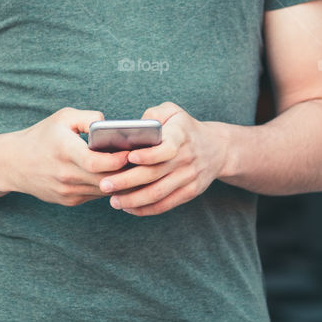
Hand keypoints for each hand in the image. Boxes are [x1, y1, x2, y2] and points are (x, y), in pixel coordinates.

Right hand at [8, 107, 133, 205]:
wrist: (14, 163)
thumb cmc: (42, 135)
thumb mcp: (64, 117)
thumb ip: (90, 118)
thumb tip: (113, 126)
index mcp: (64, 151)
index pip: (97, 163)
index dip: (118, 159)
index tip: (132, 151)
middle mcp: (66, 175)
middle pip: (105, 179)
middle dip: (126, 172)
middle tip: (145, 162)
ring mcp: (67, 192)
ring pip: (103, 190)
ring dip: (120, 182)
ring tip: (137, 169)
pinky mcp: (69, 201)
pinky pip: (95, 195)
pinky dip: (108, 186)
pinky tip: (119, 177)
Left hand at [98, 102, 230, 216]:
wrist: (217, 148)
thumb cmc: (184, 128)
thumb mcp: (173, 111)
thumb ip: (153, 115)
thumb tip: (134, 127)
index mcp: (180, 136)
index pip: (166, 148)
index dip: (148, 155)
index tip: (128, 157)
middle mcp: (185, 159)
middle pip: (154, 175)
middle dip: (127, 181)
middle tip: (105, 184)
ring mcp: (188, 178)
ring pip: (158, 193)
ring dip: (133, 200)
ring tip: (113, 201)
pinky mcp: (189, 192)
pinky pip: (166, 204)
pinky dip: (146, 209)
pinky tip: (129, 208)